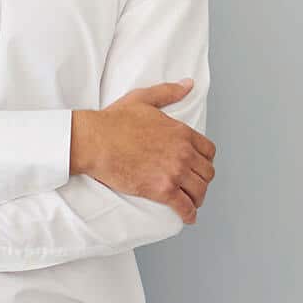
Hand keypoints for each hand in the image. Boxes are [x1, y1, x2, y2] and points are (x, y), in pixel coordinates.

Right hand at [70, 80, 215, 222]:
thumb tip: (188, 84)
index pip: (208, 151)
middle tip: (194, 187)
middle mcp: (183, 153)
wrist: (94, 141)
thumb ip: (168, 92)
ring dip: (198, 198)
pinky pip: (183, 205)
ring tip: (191, 203)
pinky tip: (188, 218)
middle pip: (206, 172)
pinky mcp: (161, 189)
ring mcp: (174, 172)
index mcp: (182, 133)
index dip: (205, 161)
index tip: (198, 166)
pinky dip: (189, 214)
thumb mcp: (143, 99)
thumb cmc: (113, 121)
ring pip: (199, 190)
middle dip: (202, 181)